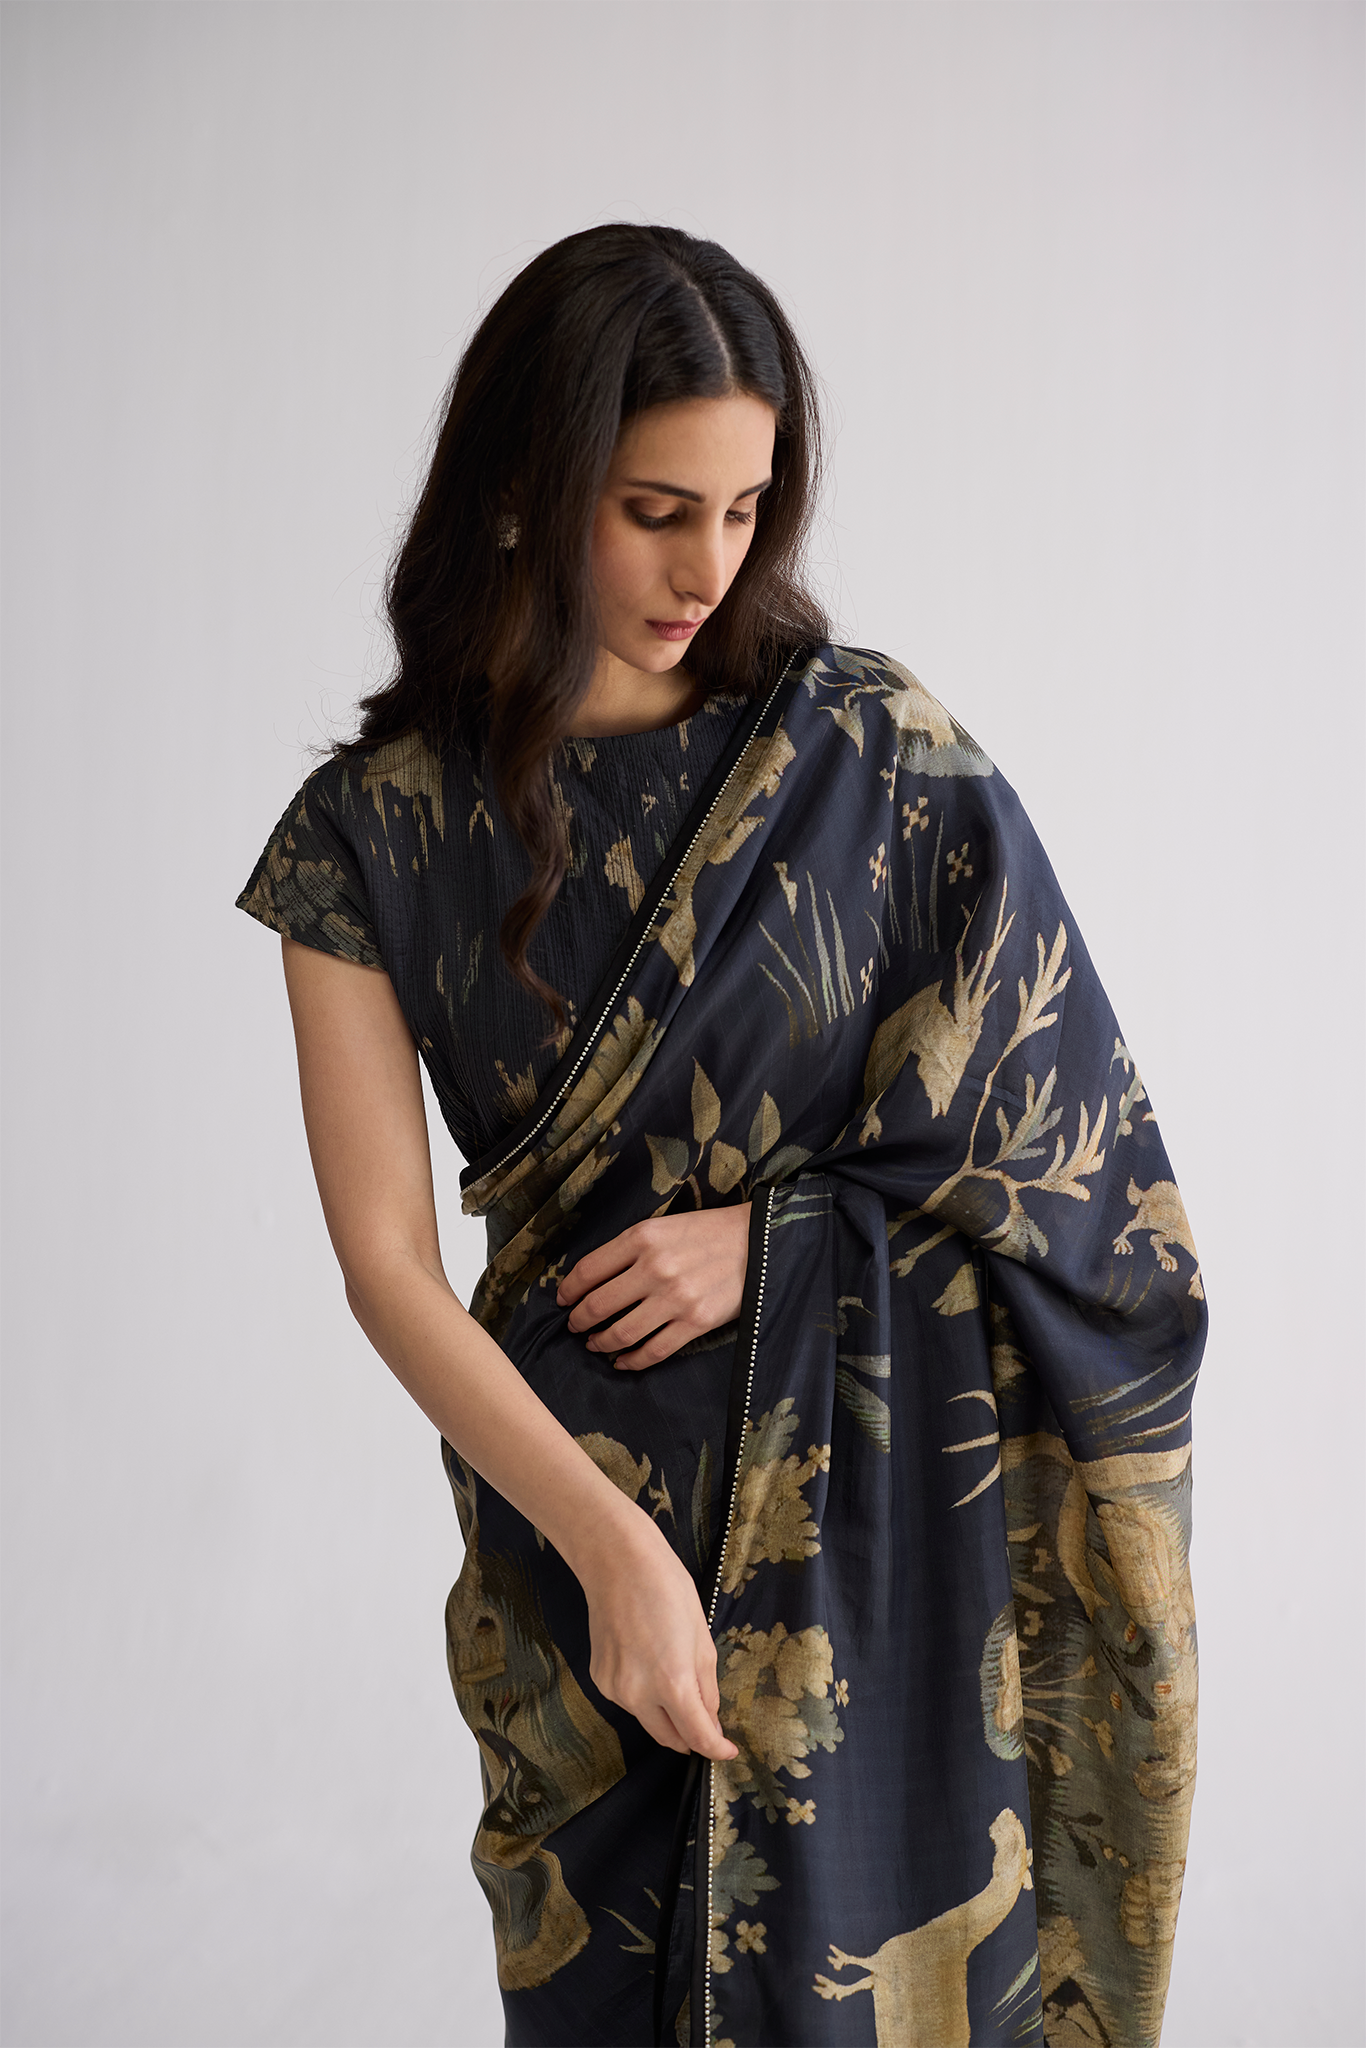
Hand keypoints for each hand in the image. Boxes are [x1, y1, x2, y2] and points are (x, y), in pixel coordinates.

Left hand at [556, 1204, 749, 1370]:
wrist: (759, 1242)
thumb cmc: (708, 1232)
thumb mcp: (664, 1226)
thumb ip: (630, 1249)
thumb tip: (593, 1279)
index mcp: (643, 1237)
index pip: (588, 1270)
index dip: (568, 1290)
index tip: (563, 1300)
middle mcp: (655, 1267)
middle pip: (598, 1306)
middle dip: (579, 1321)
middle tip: (574, 1326)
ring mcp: (675, 1298)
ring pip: (620, 1333)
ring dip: (600, 1343)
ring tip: (594, 1344)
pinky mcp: (696, 1323)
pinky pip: (652, 1351)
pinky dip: (631, 1361)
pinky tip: (622, 1361)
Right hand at [571, 1510, 738, 1760]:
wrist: (618, 1562)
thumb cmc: (667, 1589)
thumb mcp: (701, 1637)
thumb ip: (706, 1685)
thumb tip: (709, 1719)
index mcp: (672, 1683)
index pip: (697, 1736)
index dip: (716, 1749)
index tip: (727, 1751)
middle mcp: (639, 1694)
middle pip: (670, 1737)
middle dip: (691, 1736)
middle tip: (706, 1723)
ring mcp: (614, 1689)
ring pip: (648, 1719)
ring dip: (666, 1714)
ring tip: (674, 1679)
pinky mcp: (599, 1679)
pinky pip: (629, 1700)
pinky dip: (644, 1695)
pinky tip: (647, 1663)